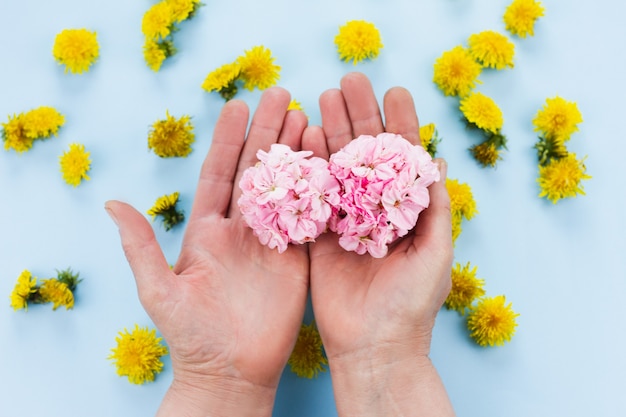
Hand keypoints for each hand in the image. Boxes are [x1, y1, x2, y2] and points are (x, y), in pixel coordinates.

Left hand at [106, 88, 309, 416]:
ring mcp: (271, 242)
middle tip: (282, 94)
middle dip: (268, 132)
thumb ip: (141, 246)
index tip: (238, 104)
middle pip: (255, 170)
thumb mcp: (159, 290)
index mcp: (207, 231)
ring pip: (285, 188)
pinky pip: (308, 218)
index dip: (228, 139)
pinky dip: (316, 190)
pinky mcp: (297, 259)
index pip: (218, 173)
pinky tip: (325, 162)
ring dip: (295, 152)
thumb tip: (112, 203)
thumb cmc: (191, 336)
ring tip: (306, 116)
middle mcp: (240, 229)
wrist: (230, 371)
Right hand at [303, 72, 454, 415]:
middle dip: (360, 115)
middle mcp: (374, 208)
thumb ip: (435, 208)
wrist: (373, 348)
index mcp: (406, 210)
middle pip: (366, 153)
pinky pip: (312, 194)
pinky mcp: (318, 234)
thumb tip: (437, 161)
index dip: (400, 123)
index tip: (396, 91)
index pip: (403, 158)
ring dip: (332, 131)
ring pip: (337, 166)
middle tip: (351, 80)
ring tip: (325, 96)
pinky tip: (306, 135)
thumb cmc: (412, 305)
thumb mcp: (435, 254)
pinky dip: (309, 165)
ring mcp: (344, 219)